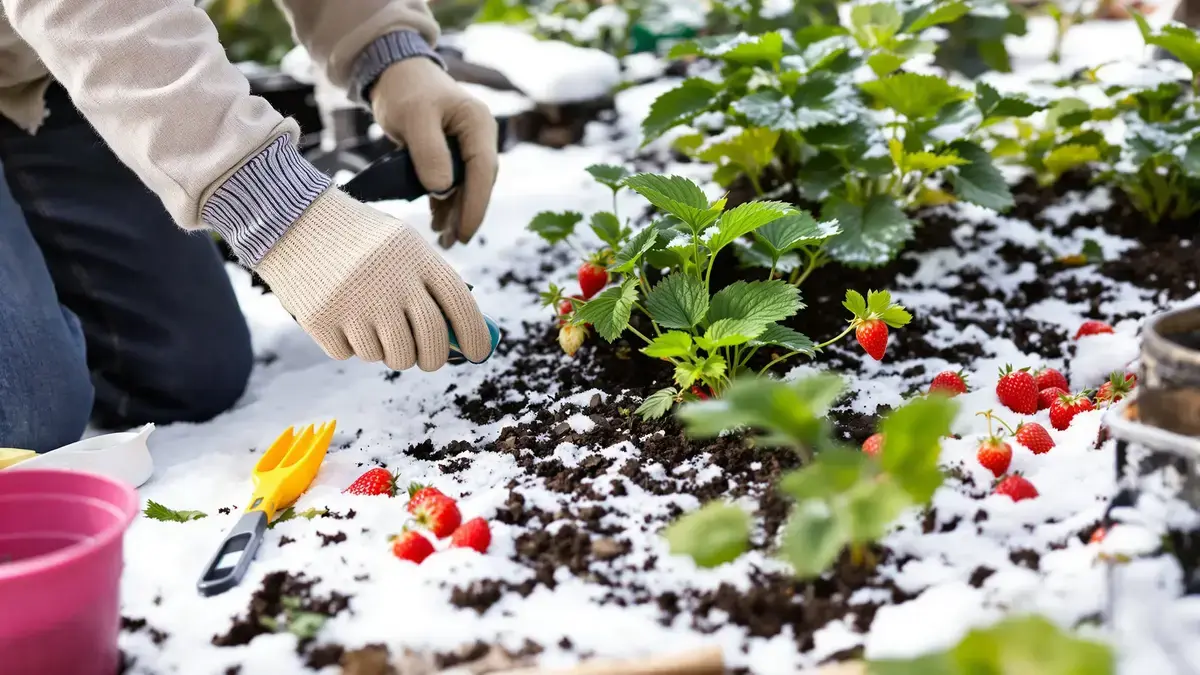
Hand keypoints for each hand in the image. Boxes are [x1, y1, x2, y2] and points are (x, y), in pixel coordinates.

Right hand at [255, 189, 491, 370]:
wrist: (292, 219)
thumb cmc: (358, 239)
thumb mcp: (403, 245)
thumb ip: (431, 285)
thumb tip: (460, 337)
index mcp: (416, 257)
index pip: (460, 307)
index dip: (475, 336)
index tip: (478, 353)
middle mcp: (389, 282)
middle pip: (429, 345)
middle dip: (431, 359)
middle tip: (424, 358)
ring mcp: (355, 304)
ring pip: (389, 357)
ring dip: (386, 350)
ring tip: (371, 322)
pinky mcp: (322, 321)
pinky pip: (349, 354)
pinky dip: (348, 344)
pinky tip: (339, 314)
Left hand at [370, 57, 497, 247]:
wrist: (393, 73)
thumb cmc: (405, 90)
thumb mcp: (415, 118)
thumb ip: (429, 152)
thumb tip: (443, 190)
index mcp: (478, 124)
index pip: (483, 170)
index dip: (476, 205)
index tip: (464, 233)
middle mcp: (479, 137)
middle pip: (479, 183)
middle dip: (466, 215)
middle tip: (451, 244)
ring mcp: (467, 146)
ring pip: (467, 187)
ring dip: (455, 213)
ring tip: (442, 240)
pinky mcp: (452, 154)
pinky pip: (454, 183)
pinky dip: (445, 204)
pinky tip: (437, 223)